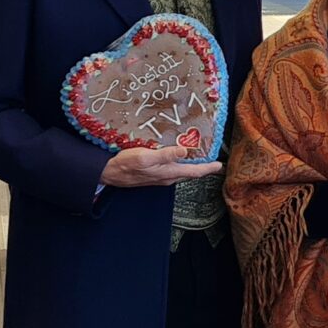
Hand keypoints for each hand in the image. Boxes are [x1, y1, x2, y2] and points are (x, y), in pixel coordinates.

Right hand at [100, 142, 223, 187]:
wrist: (108, 173)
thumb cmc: (126, 164)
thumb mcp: (146, 157)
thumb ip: (166, 155)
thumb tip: (185, 151)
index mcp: (169, 173)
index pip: (194, 172)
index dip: (208, 168)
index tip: (220, 165)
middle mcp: (167, 177)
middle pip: (190, 172)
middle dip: (202, 166)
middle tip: (211, 157)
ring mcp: (160, 177)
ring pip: (180, 170)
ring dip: (190, 164)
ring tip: (198, 155)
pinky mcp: (152, 174)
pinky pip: (170, 168)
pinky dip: (178, 162)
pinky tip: (176, 156)